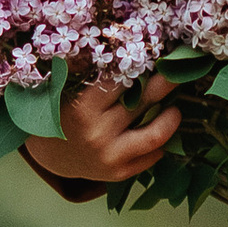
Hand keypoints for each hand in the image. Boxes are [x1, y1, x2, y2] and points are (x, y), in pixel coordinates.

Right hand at [21, 71, 178, 186]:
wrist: (50, 154)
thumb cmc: (64, 113)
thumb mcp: (71, 91)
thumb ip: (97, 77)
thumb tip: (135, 52)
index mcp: (83, 108)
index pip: (122, 81)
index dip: (141, 66)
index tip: (157, 56)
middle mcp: (97, 134)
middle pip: (142, 102)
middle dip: (165, 84)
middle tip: (177, 72)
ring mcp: (109, 156)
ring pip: (155, 134)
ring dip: (171, 118)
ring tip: (174, 109)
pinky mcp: (118, 174)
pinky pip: (151, 156)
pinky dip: (159, 143)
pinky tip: (157, 131)